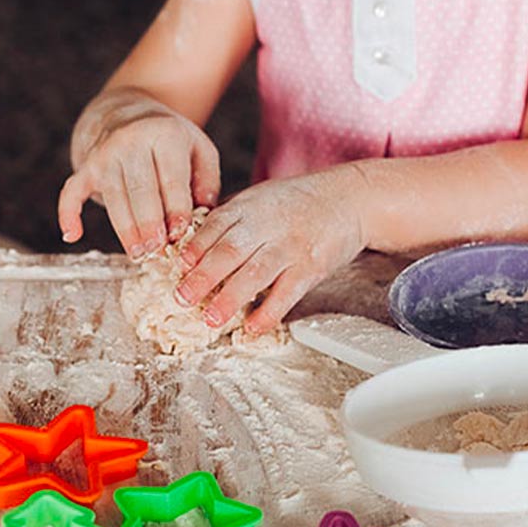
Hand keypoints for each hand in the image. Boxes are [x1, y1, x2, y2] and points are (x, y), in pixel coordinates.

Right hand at [58, 93, 220, 258]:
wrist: (126, 112)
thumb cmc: (169, 139)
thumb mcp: (198, 148)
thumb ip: (207, 180)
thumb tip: (204, 213)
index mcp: (165, 134)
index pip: (171, 178)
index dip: (176, 209)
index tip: (180, 235)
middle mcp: (131, 140)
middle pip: (141, 190)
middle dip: (149, 224)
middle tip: (157, 252)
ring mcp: (105, 153)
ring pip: (114, 197)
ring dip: (125, 229)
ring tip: (138, 255)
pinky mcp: (86, 166)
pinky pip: (72, 190)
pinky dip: (68, 212)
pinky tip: (72, 235)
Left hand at [173, 167, 367, 334]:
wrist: (350, 198)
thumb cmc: (296, 203)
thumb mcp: (259, 199)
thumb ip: (229, 222)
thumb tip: (190, 251)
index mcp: (249, 206)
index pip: (216, 225)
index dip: (195, 246)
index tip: (177, 265)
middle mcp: (267, 225)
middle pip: (231, 250)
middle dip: (204, 276)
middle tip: (182, 298)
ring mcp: (290, 246)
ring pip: (256, 273)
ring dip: (230, 298)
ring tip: (210, 319)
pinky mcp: (311, 267)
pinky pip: (287, 293)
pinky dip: (268, 313)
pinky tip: (251, 328)